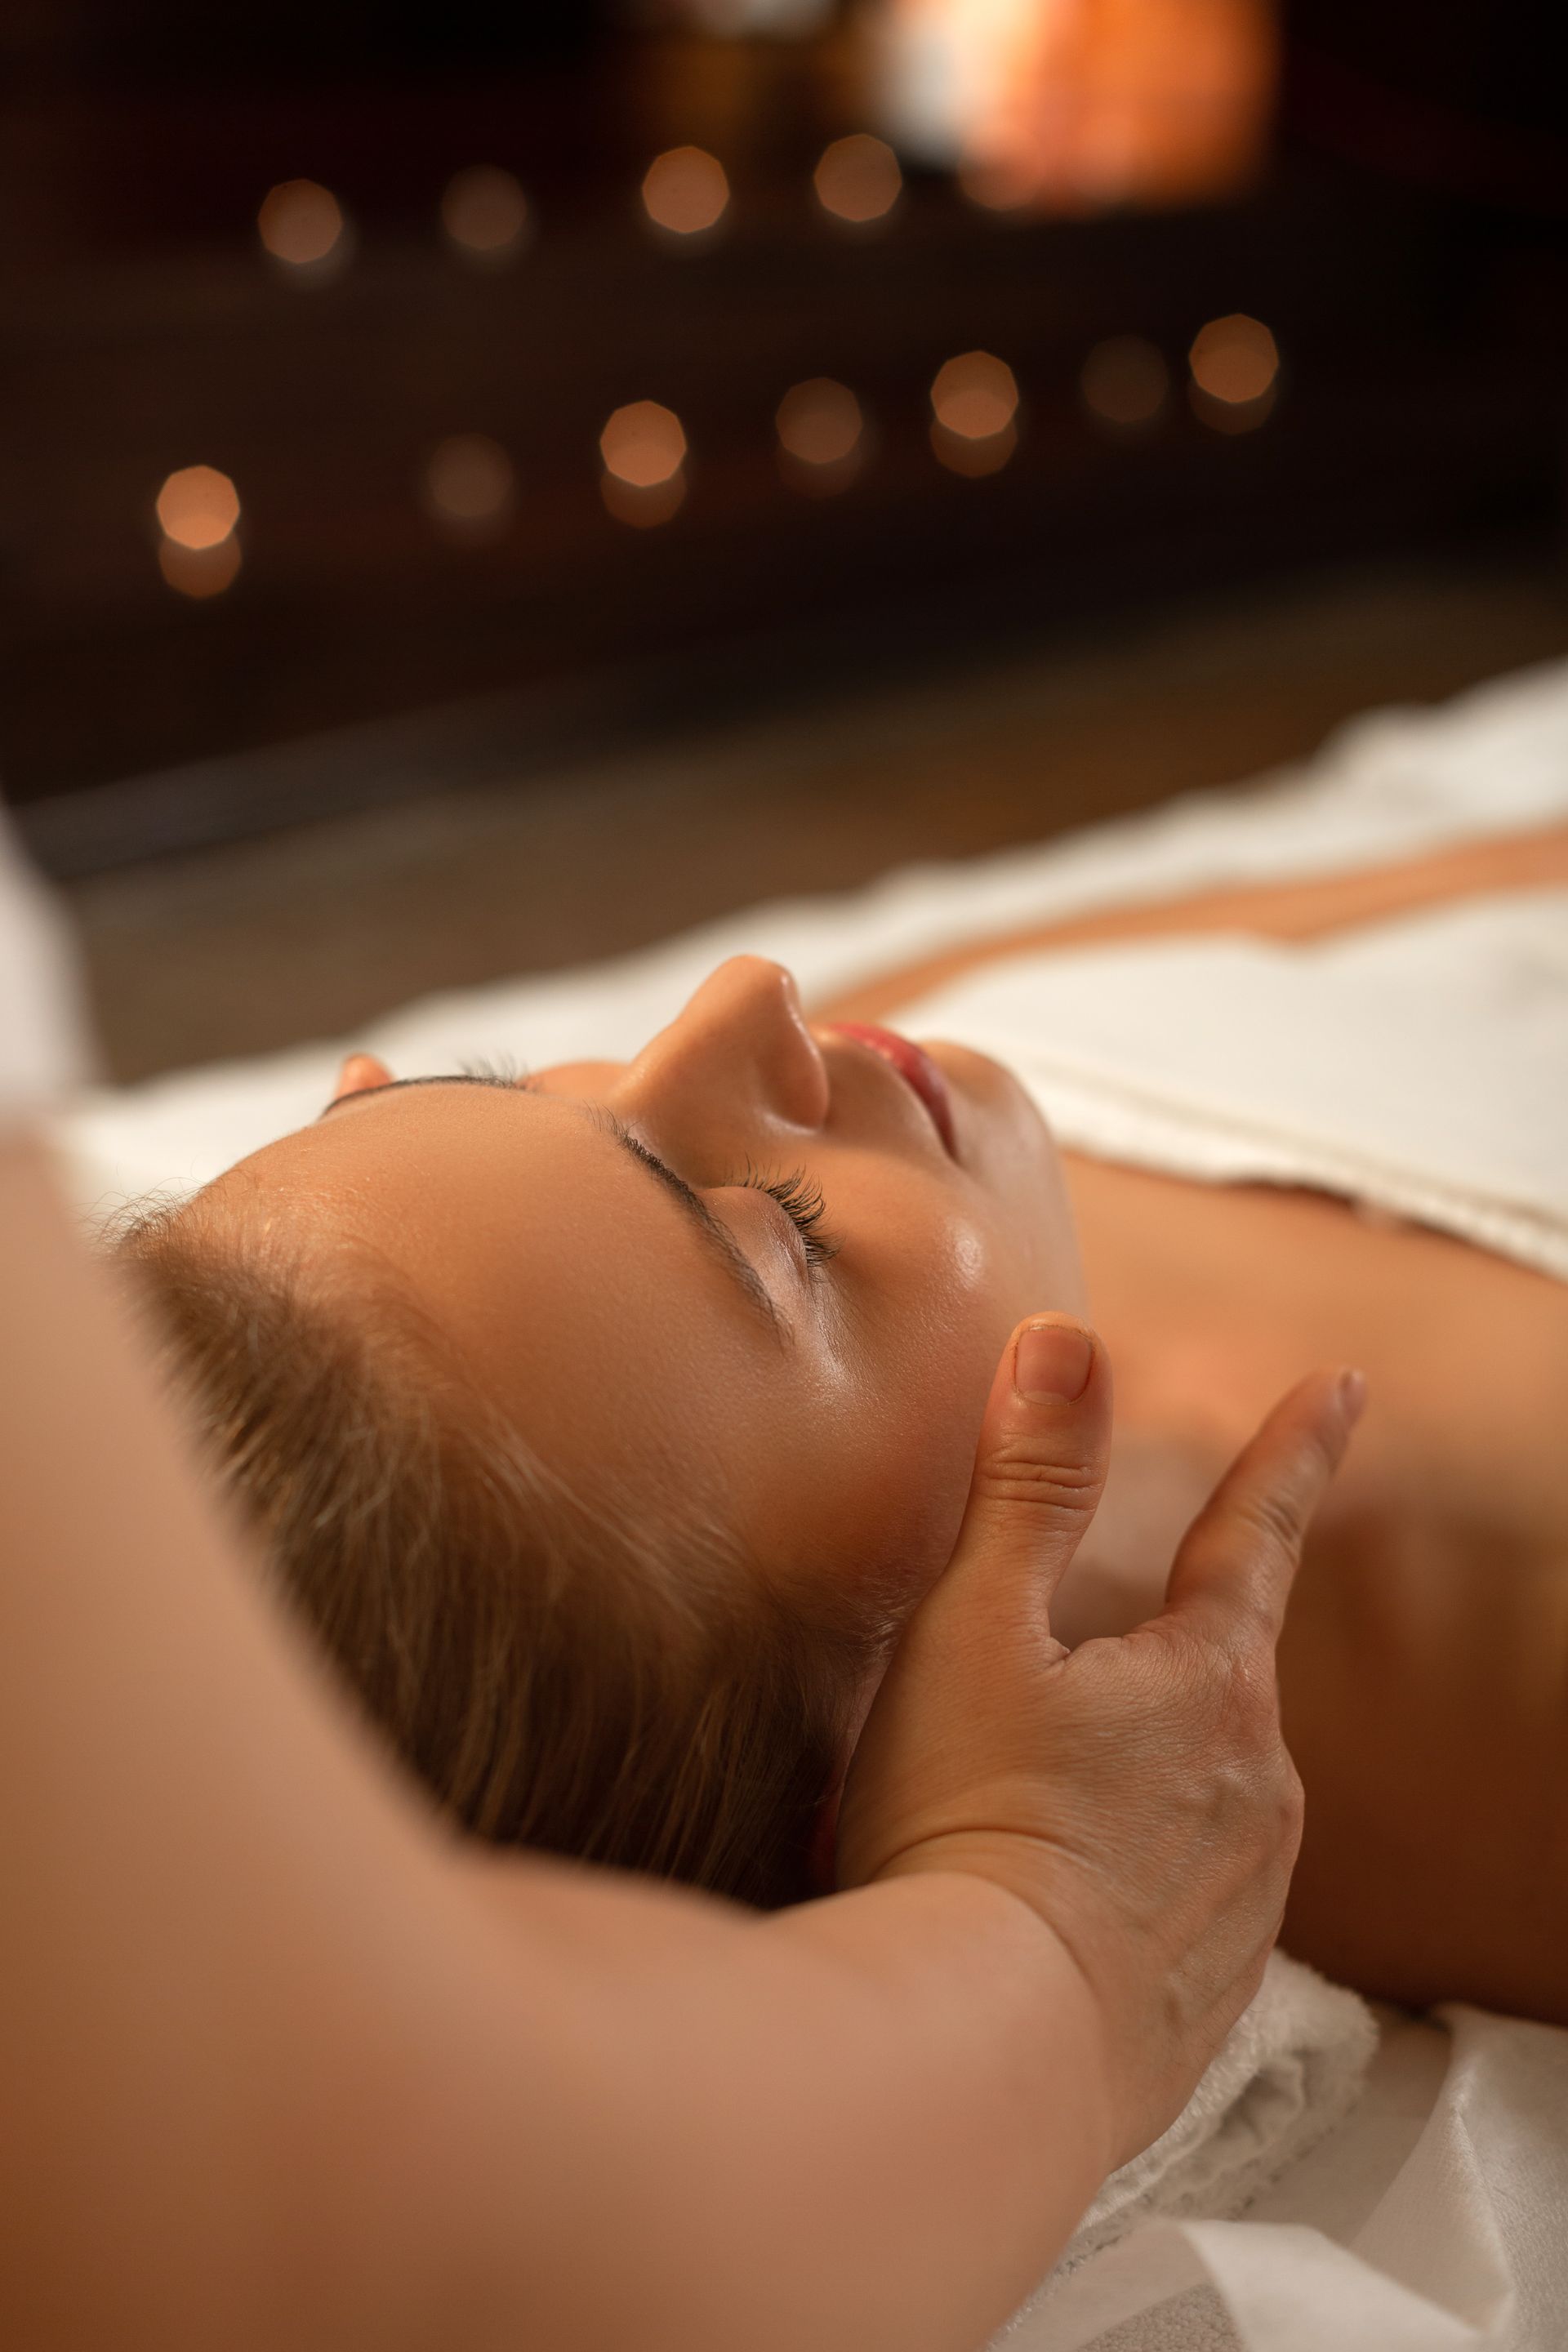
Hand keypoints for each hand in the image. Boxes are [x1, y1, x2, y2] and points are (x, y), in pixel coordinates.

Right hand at [834, 1316, 1363, 2168]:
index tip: (1344, 1387)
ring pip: (1202, 1794)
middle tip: (1058, 1687)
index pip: (1254, 1531)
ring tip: (1030, 1815)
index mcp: (1207, 1681)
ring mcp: (1245, 1901)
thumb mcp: (974, 1628)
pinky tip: (1055, 1909)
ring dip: (1136, 1783)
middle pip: (1215, 1677)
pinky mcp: (1209, 1997)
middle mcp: (1257, 1786)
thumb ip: (1026, 1484)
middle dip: (1158, 1660)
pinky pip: (1182, 1902)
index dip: (1294, 1450)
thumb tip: (1065, 1336)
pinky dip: (1130, 1884)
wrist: (979, 2055)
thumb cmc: (964, 1823)